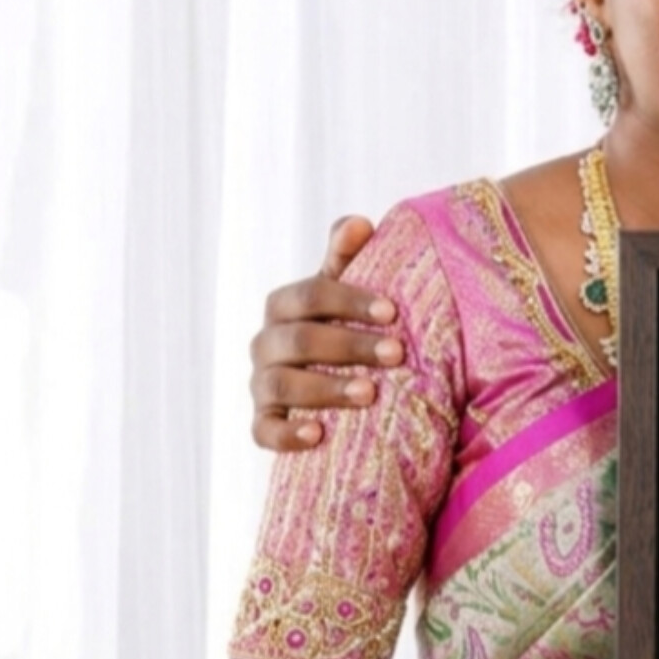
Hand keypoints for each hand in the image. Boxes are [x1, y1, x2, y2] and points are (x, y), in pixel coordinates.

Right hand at [249, 216, 403, 450]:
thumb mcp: (348, 292)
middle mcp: (267, 343)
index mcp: (285, 306)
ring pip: (281, 384)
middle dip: (349, 346)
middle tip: (396, 354)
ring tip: (370, 393)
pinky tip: (317, 435)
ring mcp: (261, 384)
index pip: (310, 296)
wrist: (337, 384)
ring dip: (325, 388)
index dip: (349, 301)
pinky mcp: (263, 423)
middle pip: (299, 340)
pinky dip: (285, 435)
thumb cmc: (347, 327)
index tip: (393, 312)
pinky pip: (263, 432)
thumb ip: (348, 258)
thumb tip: (361, 223)